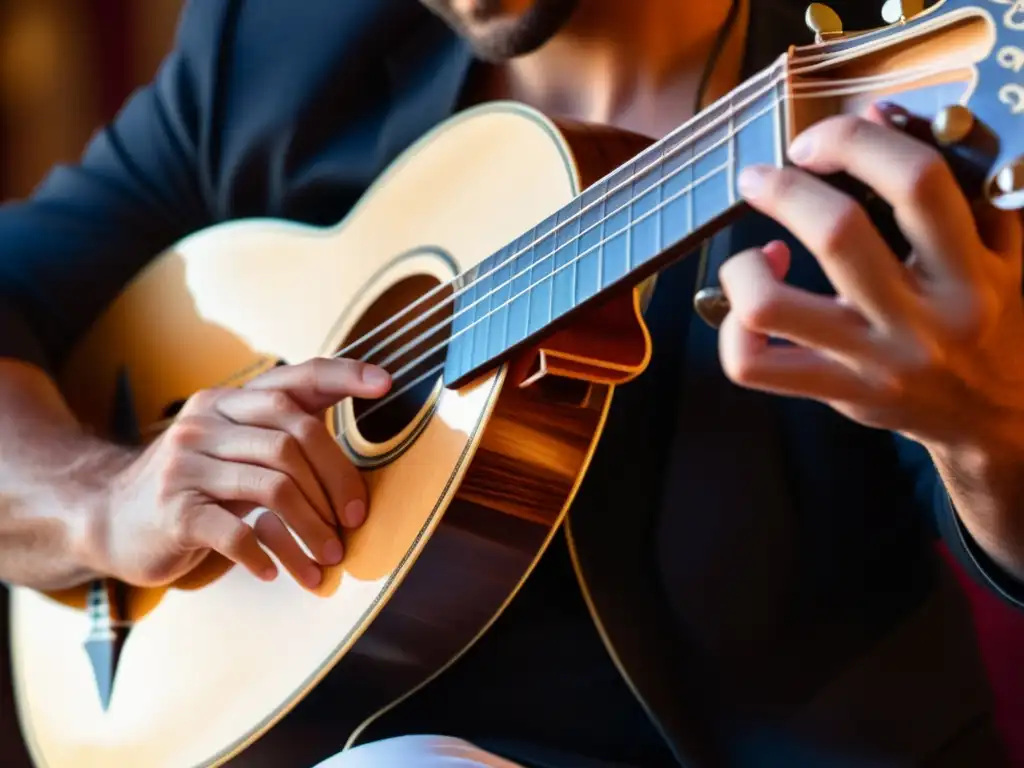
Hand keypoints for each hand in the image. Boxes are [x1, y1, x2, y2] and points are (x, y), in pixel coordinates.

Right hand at [89, 357, 390, 589]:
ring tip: (329, 557)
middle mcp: (206, 422)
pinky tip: (277, 571)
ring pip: (274, 486)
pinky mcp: (174, 511)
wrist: (110, 519)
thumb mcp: (233, 450)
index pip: (295, 379)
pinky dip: (266, 555)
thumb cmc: (193, 486)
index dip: (343, 376)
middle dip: (337, 481)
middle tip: (356, 519)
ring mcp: (186, 464)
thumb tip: (350, 453)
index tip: (386, 383)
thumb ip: (280, 438)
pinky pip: (237, 532)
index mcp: (228, 402)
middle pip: (295, 438)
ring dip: (313, 527)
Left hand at [718, 107, 1023, 454]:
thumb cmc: (993, 318)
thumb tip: (877, 114)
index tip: (819, 140)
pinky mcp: (837, 394)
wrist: (1000, 417)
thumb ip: (953, 181)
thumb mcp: (1002, 246)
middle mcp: (922, 319)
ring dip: (744, 266)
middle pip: (837, 233)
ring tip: (755, 252)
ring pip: (771, 306)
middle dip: (785, 189)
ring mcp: (873, 363)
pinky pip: (753, 364)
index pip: (917, 182)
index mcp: (971, 272)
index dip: (856, 142)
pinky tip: (750, 306)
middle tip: (761, 176)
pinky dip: (732, 329)